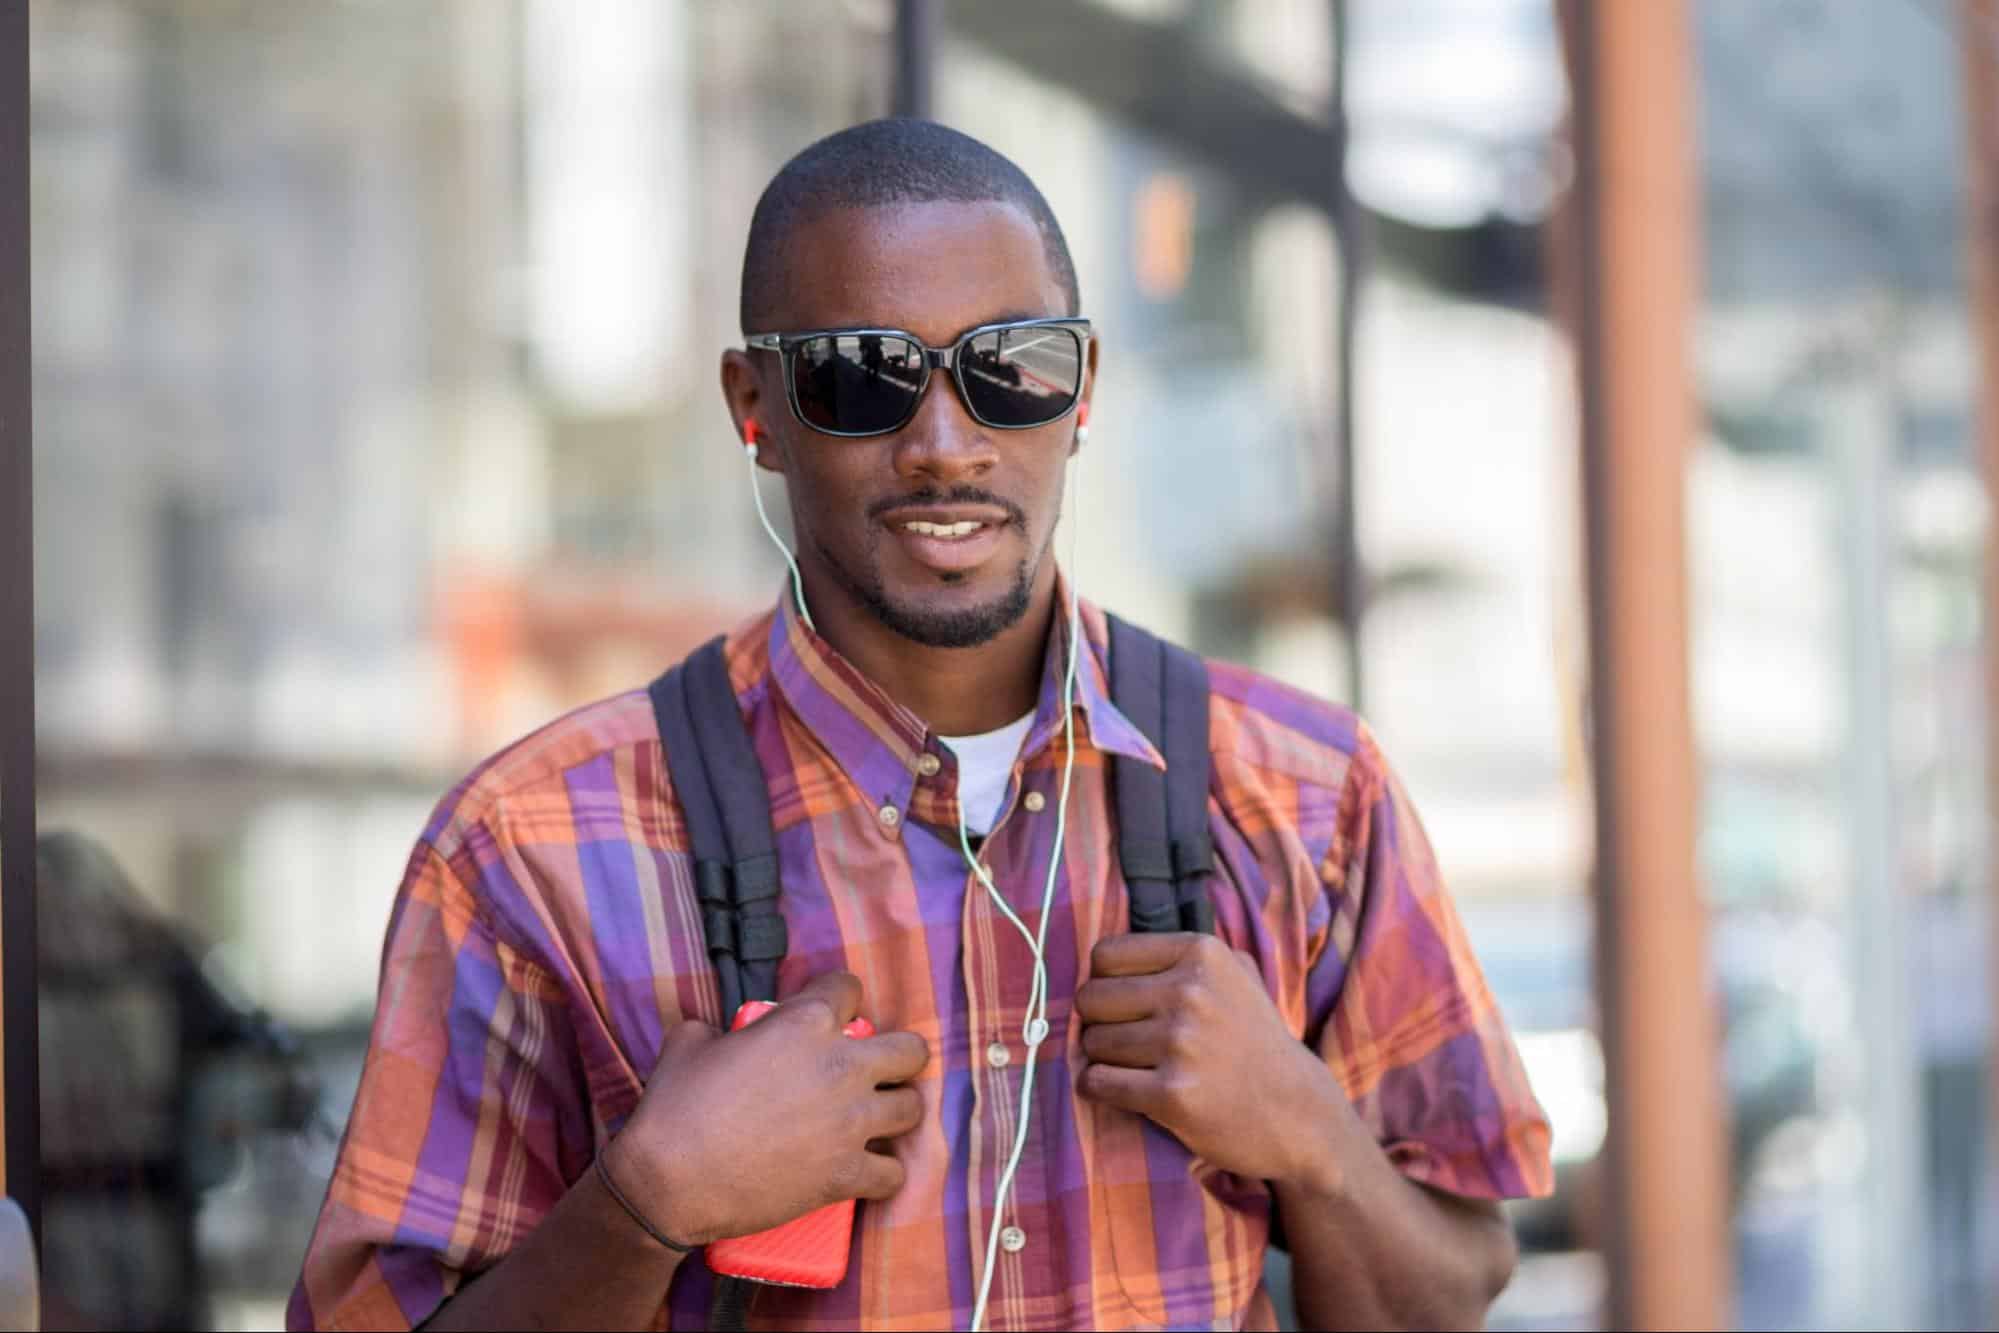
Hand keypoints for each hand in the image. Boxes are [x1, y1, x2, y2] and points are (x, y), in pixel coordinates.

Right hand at [604, 971, 929, 1245]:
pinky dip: (884, 1172)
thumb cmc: (674, 1106)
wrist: (668, 1180)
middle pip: (911, 1049)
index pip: (849, 988)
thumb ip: (723, 1026)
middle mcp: (841, 1067)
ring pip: (913, 1108)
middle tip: (878, 1069)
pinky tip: (867, 1169)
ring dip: (896, 1111)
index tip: (832, 1015)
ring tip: (876, 1119)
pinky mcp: (846, 1175)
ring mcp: (850, 1123)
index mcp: (805, 1022)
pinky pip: (895, 1173)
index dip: (838, 997)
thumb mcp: (690, 1039)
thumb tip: (727, 1034)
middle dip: (900, 1056)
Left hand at [1076, 932, 1344, 1193]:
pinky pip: (1097, 1082)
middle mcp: (1190, 992)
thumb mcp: (1238, 974)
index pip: (1106, 955)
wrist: (1297, 1113)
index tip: (1119, 1003)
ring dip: (1101, 1059)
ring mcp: (1181, 1043)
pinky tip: (1116, 1089)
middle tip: (1122, 1039)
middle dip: (1098, 1022)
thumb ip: (1183, 957)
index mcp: (1201, 954)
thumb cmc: (1256, 1042)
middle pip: (1091, 998)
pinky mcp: (1172, 1094)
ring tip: (1132, 1067)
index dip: (1104, 981)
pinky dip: (1096, 1088)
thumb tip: (1110, 956)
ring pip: (1092, 1043)